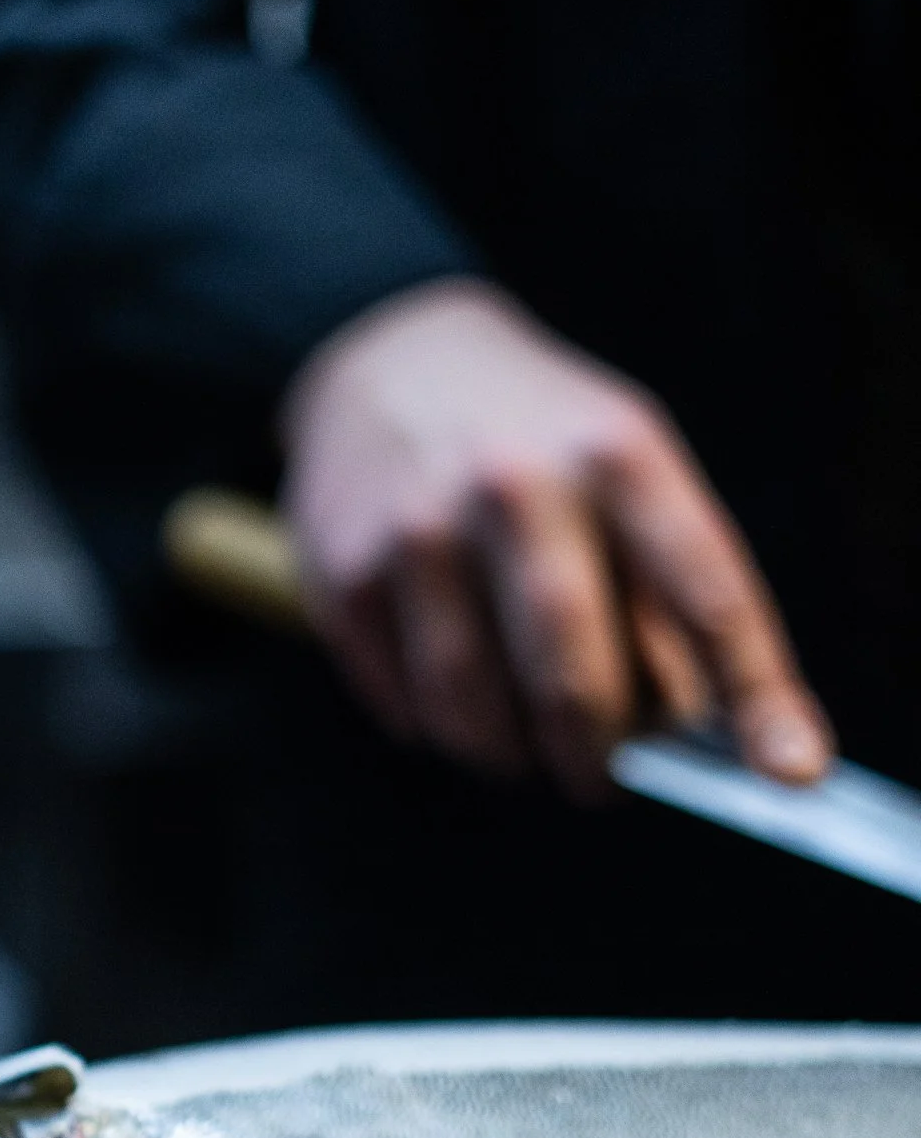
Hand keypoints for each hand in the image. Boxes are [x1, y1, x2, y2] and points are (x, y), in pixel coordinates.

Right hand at [278, 279, 832, 801]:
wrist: (386, 357)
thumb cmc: (538, 436)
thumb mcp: (625, 463)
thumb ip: (666, 583)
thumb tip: (692, 727)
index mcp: (616, 452)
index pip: (705, 593)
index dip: (756, 692)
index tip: (793, 770)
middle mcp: (517, 486)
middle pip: (573, 677)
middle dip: (597, 756)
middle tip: (600, 780)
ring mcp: (419, 532)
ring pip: (476, 712)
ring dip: (511, 756)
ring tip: (522, 748)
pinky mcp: (344, 575)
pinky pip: (407, 706)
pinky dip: (439, 728)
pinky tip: (452, 699)